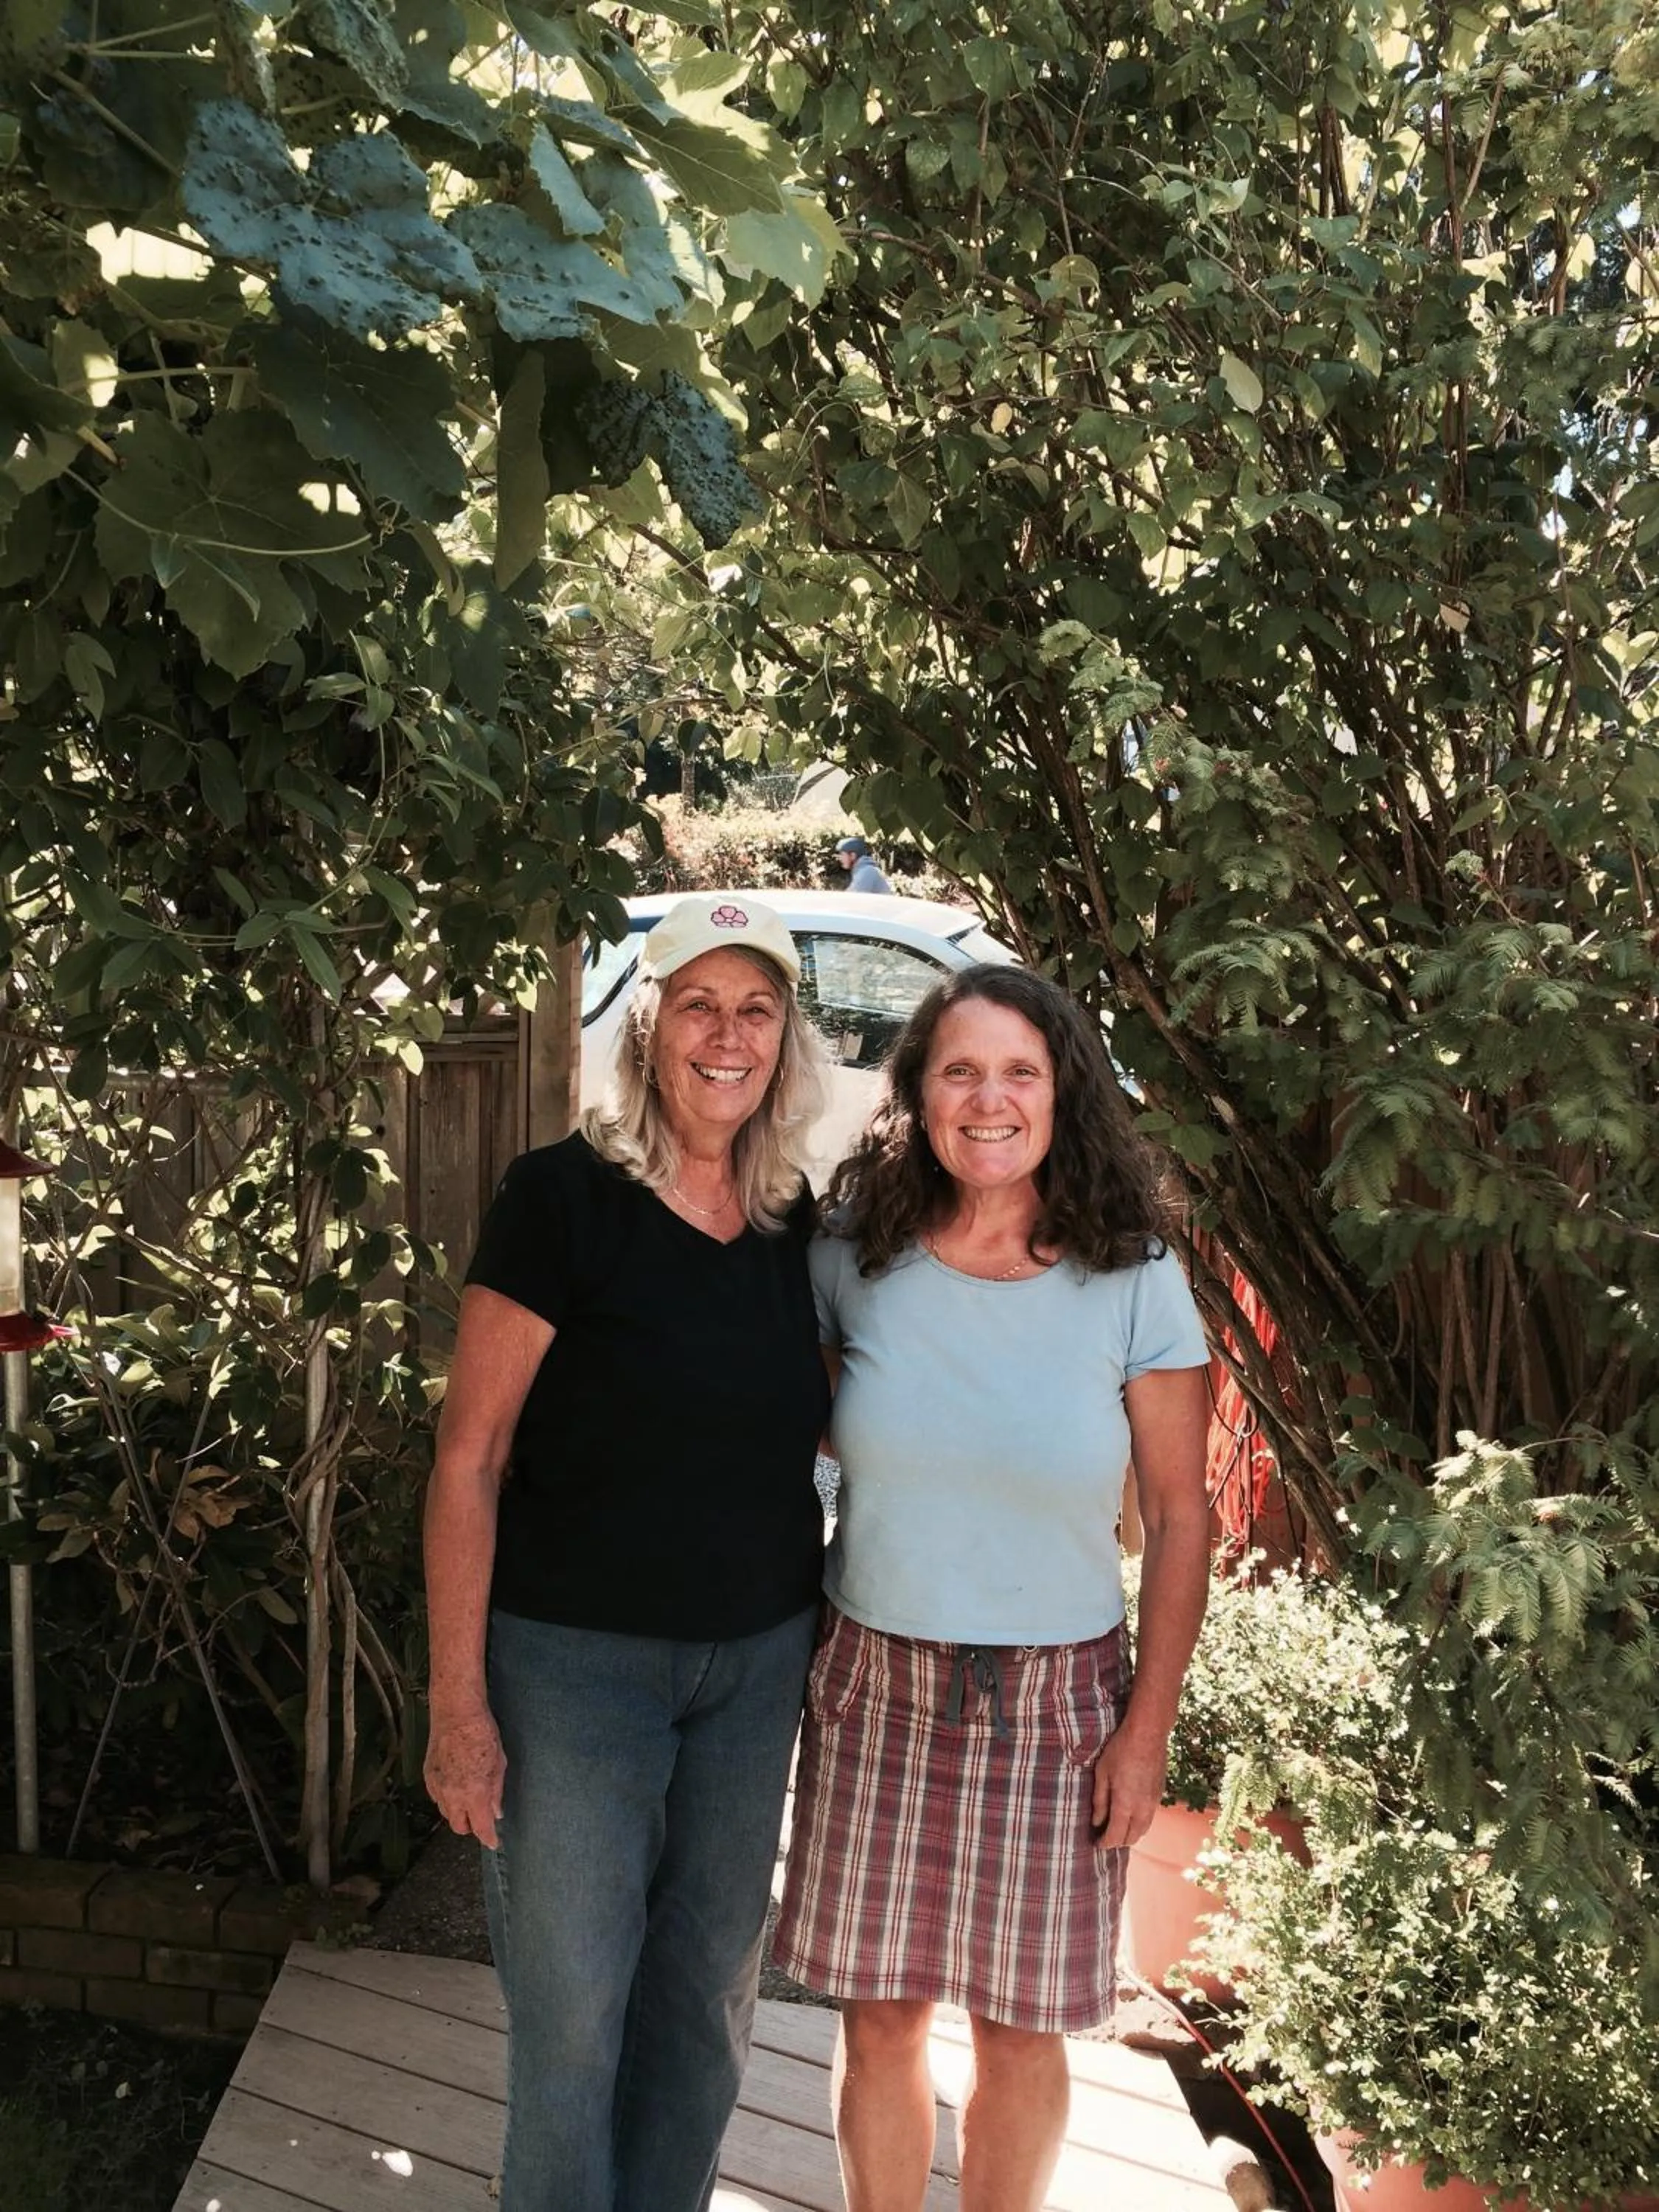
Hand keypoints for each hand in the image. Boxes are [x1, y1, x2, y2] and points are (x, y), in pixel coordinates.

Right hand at [425, 1709, 506, 1849]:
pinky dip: (446, 1798)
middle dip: (471, 1827)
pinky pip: (436, 1798)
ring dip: (458, 1813)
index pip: (481, 1827)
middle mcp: (453, 1795)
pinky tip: (455, 1787)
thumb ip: (496, 1792)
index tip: (494, 1842)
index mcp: (474, 1794)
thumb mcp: (499, 1763)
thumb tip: (496, 1812)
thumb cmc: (483, 1733)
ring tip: (469, 1800)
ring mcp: (437, 1787)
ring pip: (446, 1813)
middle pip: (459, 1827)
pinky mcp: (427, 1776)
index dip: (489, 1838)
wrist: (455, 1712)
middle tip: (482, 1818)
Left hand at [1089, 1714, 1167, 1850]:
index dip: (1104, 1843)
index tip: (1095, 1843)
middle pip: (1131, 1838)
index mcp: (1125, 1805)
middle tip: (1104, 1837)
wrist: (1148, 1733)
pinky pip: (1150, 1818)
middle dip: (1117, 1842)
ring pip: (1143, 1830)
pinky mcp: (1160, 1794)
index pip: (1115, 1837)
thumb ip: (1100, 1800)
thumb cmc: (1121, 1750)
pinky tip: (1131, 1815)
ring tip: (1117, 1828)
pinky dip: (1139, 1823)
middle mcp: (1143, 1809)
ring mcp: (1154, 1802)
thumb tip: (1097, 1822)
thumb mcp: (1102, 1773)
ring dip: (1130, 1834)